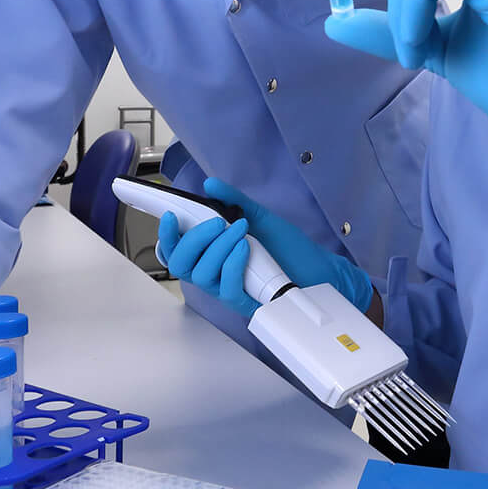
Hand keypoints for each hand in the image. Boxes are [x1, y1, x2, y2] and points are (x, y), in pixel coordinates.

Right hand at [158, 177, 373, 316]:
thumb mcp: (260, 217)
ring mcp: (228, 290)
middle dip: (194, 239)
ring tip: (242, 231)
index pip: (176, 250)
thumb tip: (210, 185)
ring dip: (219, 247)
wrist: (320, 269)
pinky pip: (226, 288)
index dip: (167, 236)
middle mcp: (215, 274)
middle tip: (218, 222)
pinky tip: (245, 249)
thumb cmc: (289, 248)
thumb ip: (234, 201)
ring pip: (202, 275)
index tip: (170, 216)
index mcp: (212, 254)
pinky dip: (232, 264)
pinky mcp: (245, 302)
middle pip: (181, 265)